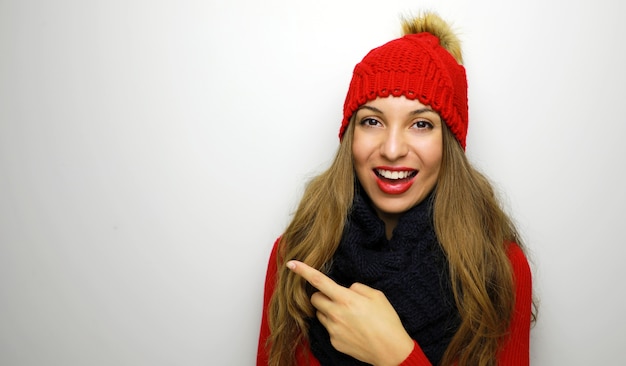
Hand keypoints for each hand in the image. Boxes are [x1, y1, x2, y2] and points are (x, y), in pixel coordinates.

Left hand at [287, 260, 413, 365]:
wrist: (391, 350)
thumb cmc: (387, 321)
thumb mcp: (377, 296)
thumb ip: (357, 288)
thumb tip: (346, 289)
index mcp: (346, 299)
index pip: (319, 281)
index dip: (303, 270)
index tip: (291, 264)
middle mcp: (336, 314)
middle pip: (314, 299)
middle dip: (321, 295)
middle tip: (336, 298)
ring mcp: (333, 330)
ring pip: (320, 314)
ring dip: (329, 311)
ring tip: (348, 316)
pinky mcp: (334, 342)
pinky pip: (329, 329)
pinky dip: (336, 326)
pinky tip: (352, 329)